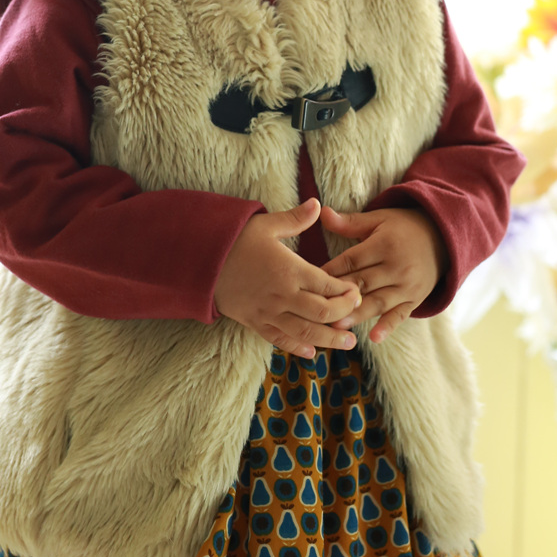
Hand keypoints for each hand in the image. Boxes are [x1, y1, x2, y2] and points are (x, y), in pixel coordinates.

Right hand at [214, 198, 362, 359]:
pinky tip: (311, 351)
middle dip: (345, 315)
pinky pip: (279, 340)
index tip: (356, 291)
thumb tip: (317, 204)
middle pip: (323, 313)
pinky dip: (297, 348)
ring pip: (306, 332)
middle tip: (356, 314)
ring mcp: (268, 312)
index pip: (328, 286)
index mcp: (289, 269)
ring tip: (347, 343)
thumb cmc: (234, 240)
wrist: (200, 261)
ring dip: (330, 340)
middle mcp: (282, 295)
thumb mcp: (265, 224)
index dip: (347, 292)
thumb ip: (295, 219)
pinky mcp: (254, 322)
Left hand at [320, 205, 446, 342]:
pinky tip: (374, 338)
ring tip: (336, 327)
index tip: (309, 280)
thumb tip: (322, 212)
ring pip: (378, 302)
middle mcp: (397, 267)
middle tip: (316, 309)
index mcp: (385, 245)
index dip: (331, 270)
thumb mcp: (379, 219)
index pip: (353, 259)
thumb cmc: (403, 227)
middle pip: (364, 283)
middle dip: (340, 296)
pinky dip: (388, 327)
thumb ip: (350, 222)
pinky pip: (401, 315)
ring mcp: (408, 286)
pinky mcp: (416, 300)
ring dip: (357, 315)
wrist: (443, 238)